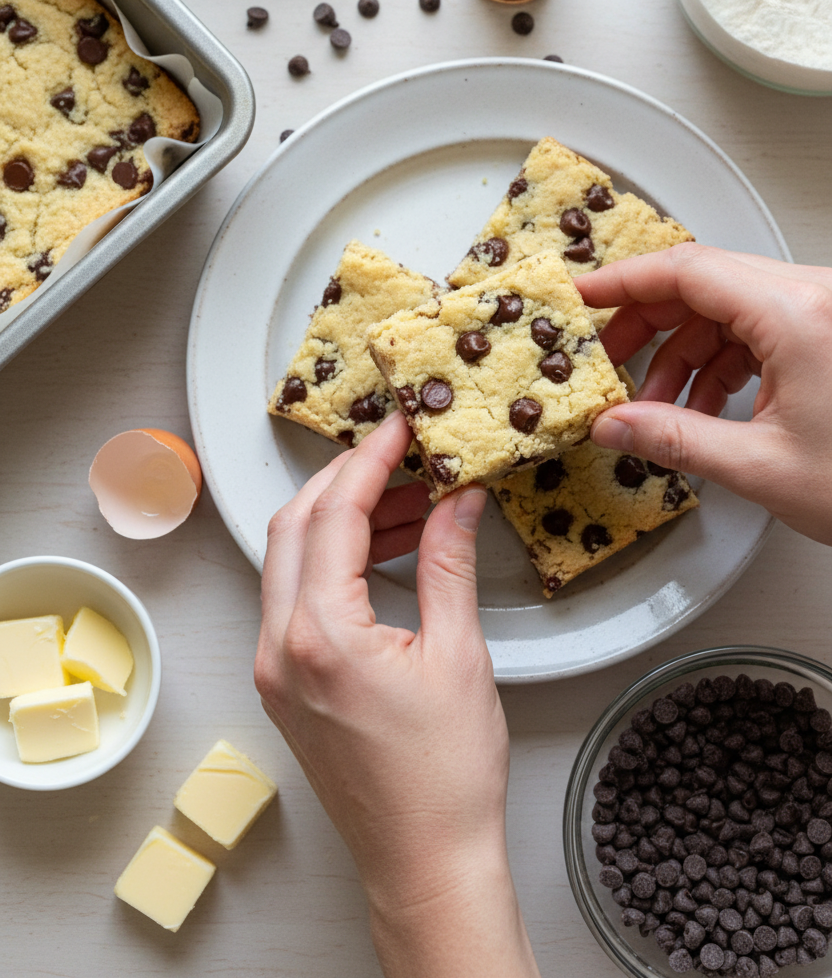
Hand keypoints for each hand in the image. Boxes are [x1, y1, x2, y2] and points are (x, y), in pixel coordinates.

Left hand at [255, 412, 539, 977]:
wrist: (425, 862)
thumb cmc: (443, 780)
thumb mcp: (458, 655)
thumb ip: (448, 563)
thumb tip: (457, 501)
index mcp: (320, 635)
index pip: (334, 516)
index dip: (368, 460)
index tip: (397, 427)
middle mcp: (280, 647)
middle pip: (295, 527)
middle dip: (346, 480)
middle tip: (399, 454)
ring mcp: (276, 669)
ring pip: (291, 561)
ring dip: (342, 522)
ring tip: (410, 504)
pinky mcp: (286, 685)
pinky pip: (298, 599)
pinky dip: (336, 564)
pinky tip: (386, 554)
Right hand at [576, 244, 831, 543]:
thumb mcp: (762, 466)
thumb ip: (674, 440)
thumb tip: (614, 425)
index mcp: (800, 316)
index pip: (689, 271)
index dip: (624, 281)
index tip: (582, 295)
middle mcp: (815, 300)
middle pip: (705, 284)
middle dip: (647, 322)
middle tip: (606, 358)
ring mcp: (825, 314)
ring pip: (728, 308)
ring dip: (683, 350)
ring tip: (654, 403)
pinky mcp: (828, 335)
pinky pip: (758, 329)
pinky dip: (721, 361)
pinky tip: (700, 406)